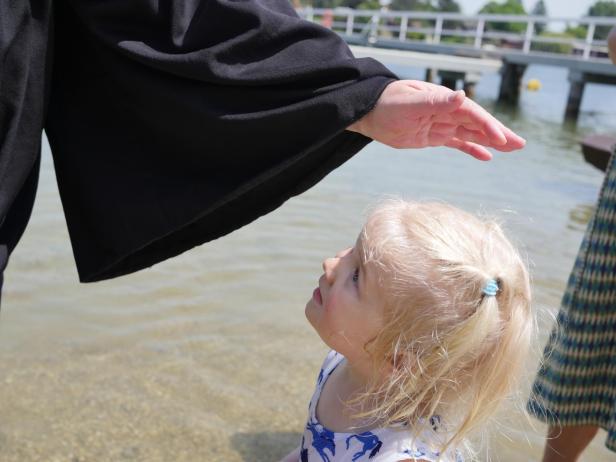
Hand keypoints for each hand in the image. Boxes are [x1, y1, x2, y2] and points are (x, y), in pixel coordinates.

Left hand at [347, 80, 525, 160]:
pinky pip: (458, 143)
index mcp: (443, 101)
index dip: (487, 126)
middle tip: (520, 144)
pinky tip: (488, 157)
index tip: (501, 139)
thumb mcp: (410, 104)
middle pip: (477, 123)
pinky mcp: (434, 136)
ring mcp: (441, 124)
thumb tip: (462, 95)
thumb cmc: (387, 105)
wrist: (369, 113)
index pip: (471, 114)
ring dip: (492, 141)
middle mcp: (446, 111)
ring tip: (513, 149)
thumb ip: (436, 102)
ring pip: (471, 133)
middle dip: (499, 133)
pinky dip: (473, 149)